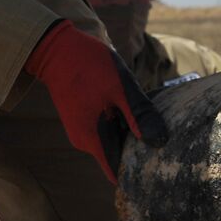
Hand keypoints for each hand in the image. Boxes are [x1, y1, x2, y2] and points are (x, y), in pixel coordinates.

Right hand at [24, 20, 167, 182]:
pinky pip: (107, 131)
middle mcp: (85, 142)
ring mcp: (83, 131)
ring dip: (131, 135)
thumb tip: (160, 142)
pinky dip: (122, 125)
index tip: (158, 167)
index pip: (117, 174)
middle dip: (139, 152)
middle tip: (165, 141)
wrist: (56, 47)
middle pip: (118, 158)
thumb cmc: (89, 65)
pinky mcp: (83, 120)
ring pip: (114, 143)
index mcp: (94, 140)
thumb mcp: (122, 89)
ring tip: (151, 122)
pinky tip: (133, 111)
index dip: (138, 173)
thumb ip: (140, 116)